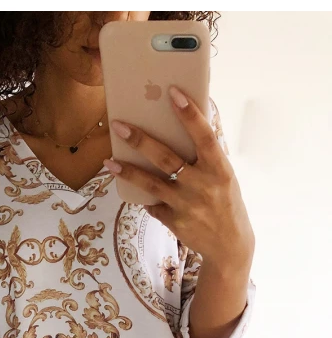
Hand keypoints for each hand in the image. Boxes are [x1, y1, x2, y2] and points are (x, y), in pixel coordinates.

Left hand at [104, 86, 254, 271]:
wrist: (229, 244)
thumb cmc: (225, 201)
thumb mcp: (224, 176)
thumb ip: (207, 156)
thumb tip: (188, 124)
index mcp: (219, 168)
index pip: (203, 136)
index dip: (189, 114)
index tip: (172, 93)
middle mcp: (202, 185)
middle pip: (166, 158)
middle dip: (140, 140)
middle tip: (118, 125)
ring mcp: (186, 205)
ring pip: (151, 184)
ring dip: (128, 171)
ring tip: (108, 161)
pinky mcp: (174, 221)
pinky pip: (152, 204)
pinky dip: (142, 196)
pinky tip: (130, 188)